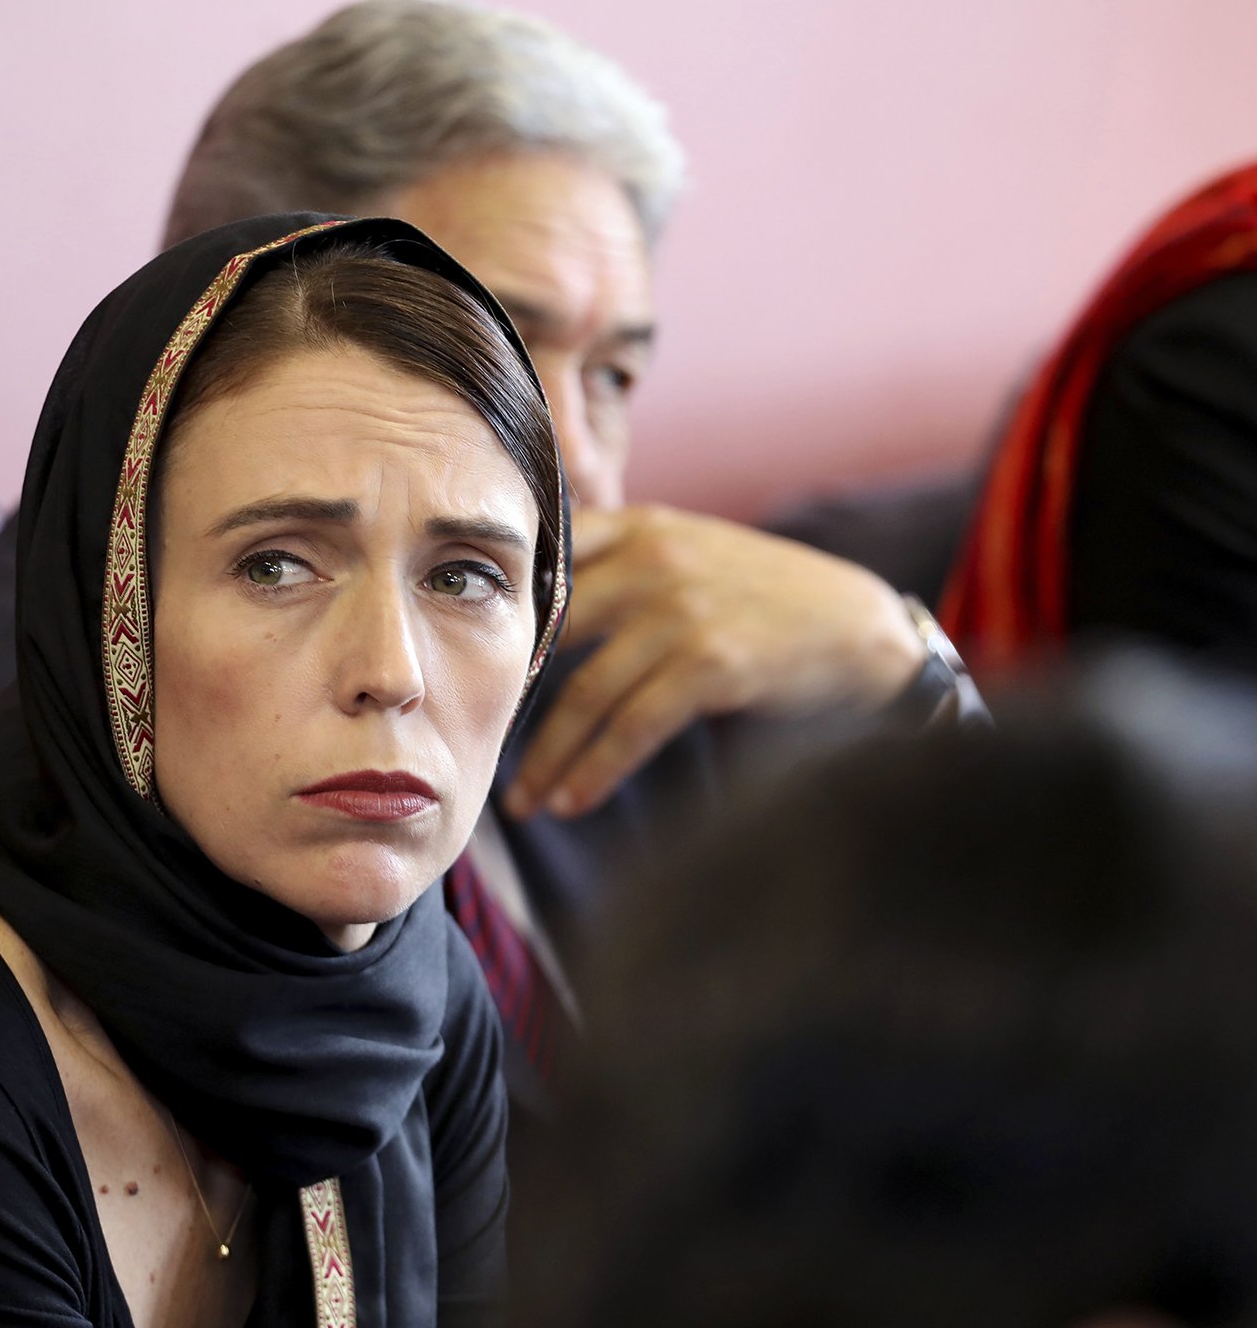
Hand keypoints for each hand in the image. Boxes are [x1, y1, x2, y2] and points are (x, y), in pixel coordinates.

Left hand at [504, 505, 923, 819]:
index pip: (539, 564)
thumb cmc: (764, 602)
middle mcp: (652, 558)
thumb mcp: (688, 556)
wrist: (864, 631)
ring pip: (584, 692)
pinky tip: (573, 801)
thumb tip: (533, 609)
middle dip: (505, 698)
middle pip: (546, 634)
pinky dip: (596, 769)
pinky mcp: (712, 662)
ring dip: (547, 756)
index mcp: (637, 526)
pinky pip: (632, 726)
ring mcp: (681, 609)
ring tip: (524, 801)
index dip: (495, 622)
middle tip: (475, 746)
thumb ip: (618, 568)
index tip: (463, 675)